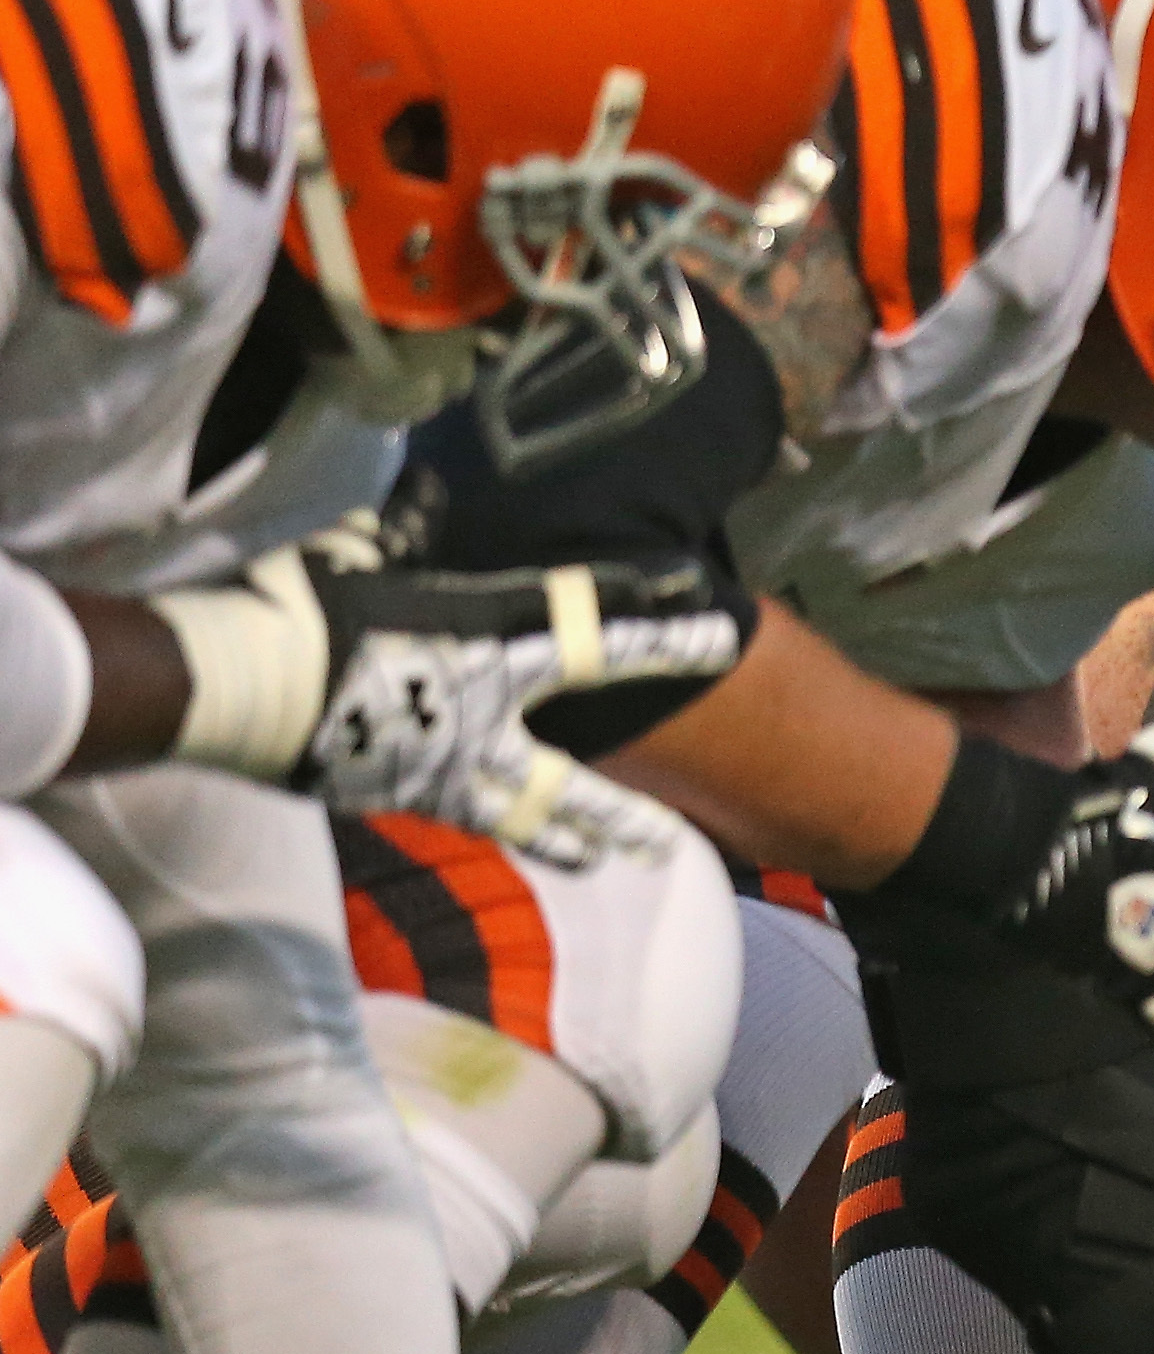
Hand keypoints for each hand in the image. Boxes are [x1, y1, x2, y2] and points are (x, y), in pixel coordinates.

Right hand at [156, 519, 741, 866]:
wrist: (234, 683)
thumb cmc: (300, 605)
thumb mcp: (362, 550)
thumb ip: (405, 536)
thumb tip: (425, 496)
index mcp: (488, 644)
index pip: (596, 633)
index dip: (662, 629)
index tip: (720, 631)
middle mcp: (485, 718)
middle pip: (579, 774)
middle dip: (627, 803)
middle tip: (671, 834)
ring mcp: (447, 769)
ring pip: (534, 817)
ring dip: (580, 837)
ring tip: (626, 858)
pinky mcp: (405, 797)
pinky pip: (473, 816)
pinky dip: (503, 825)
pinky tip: (520, 833)